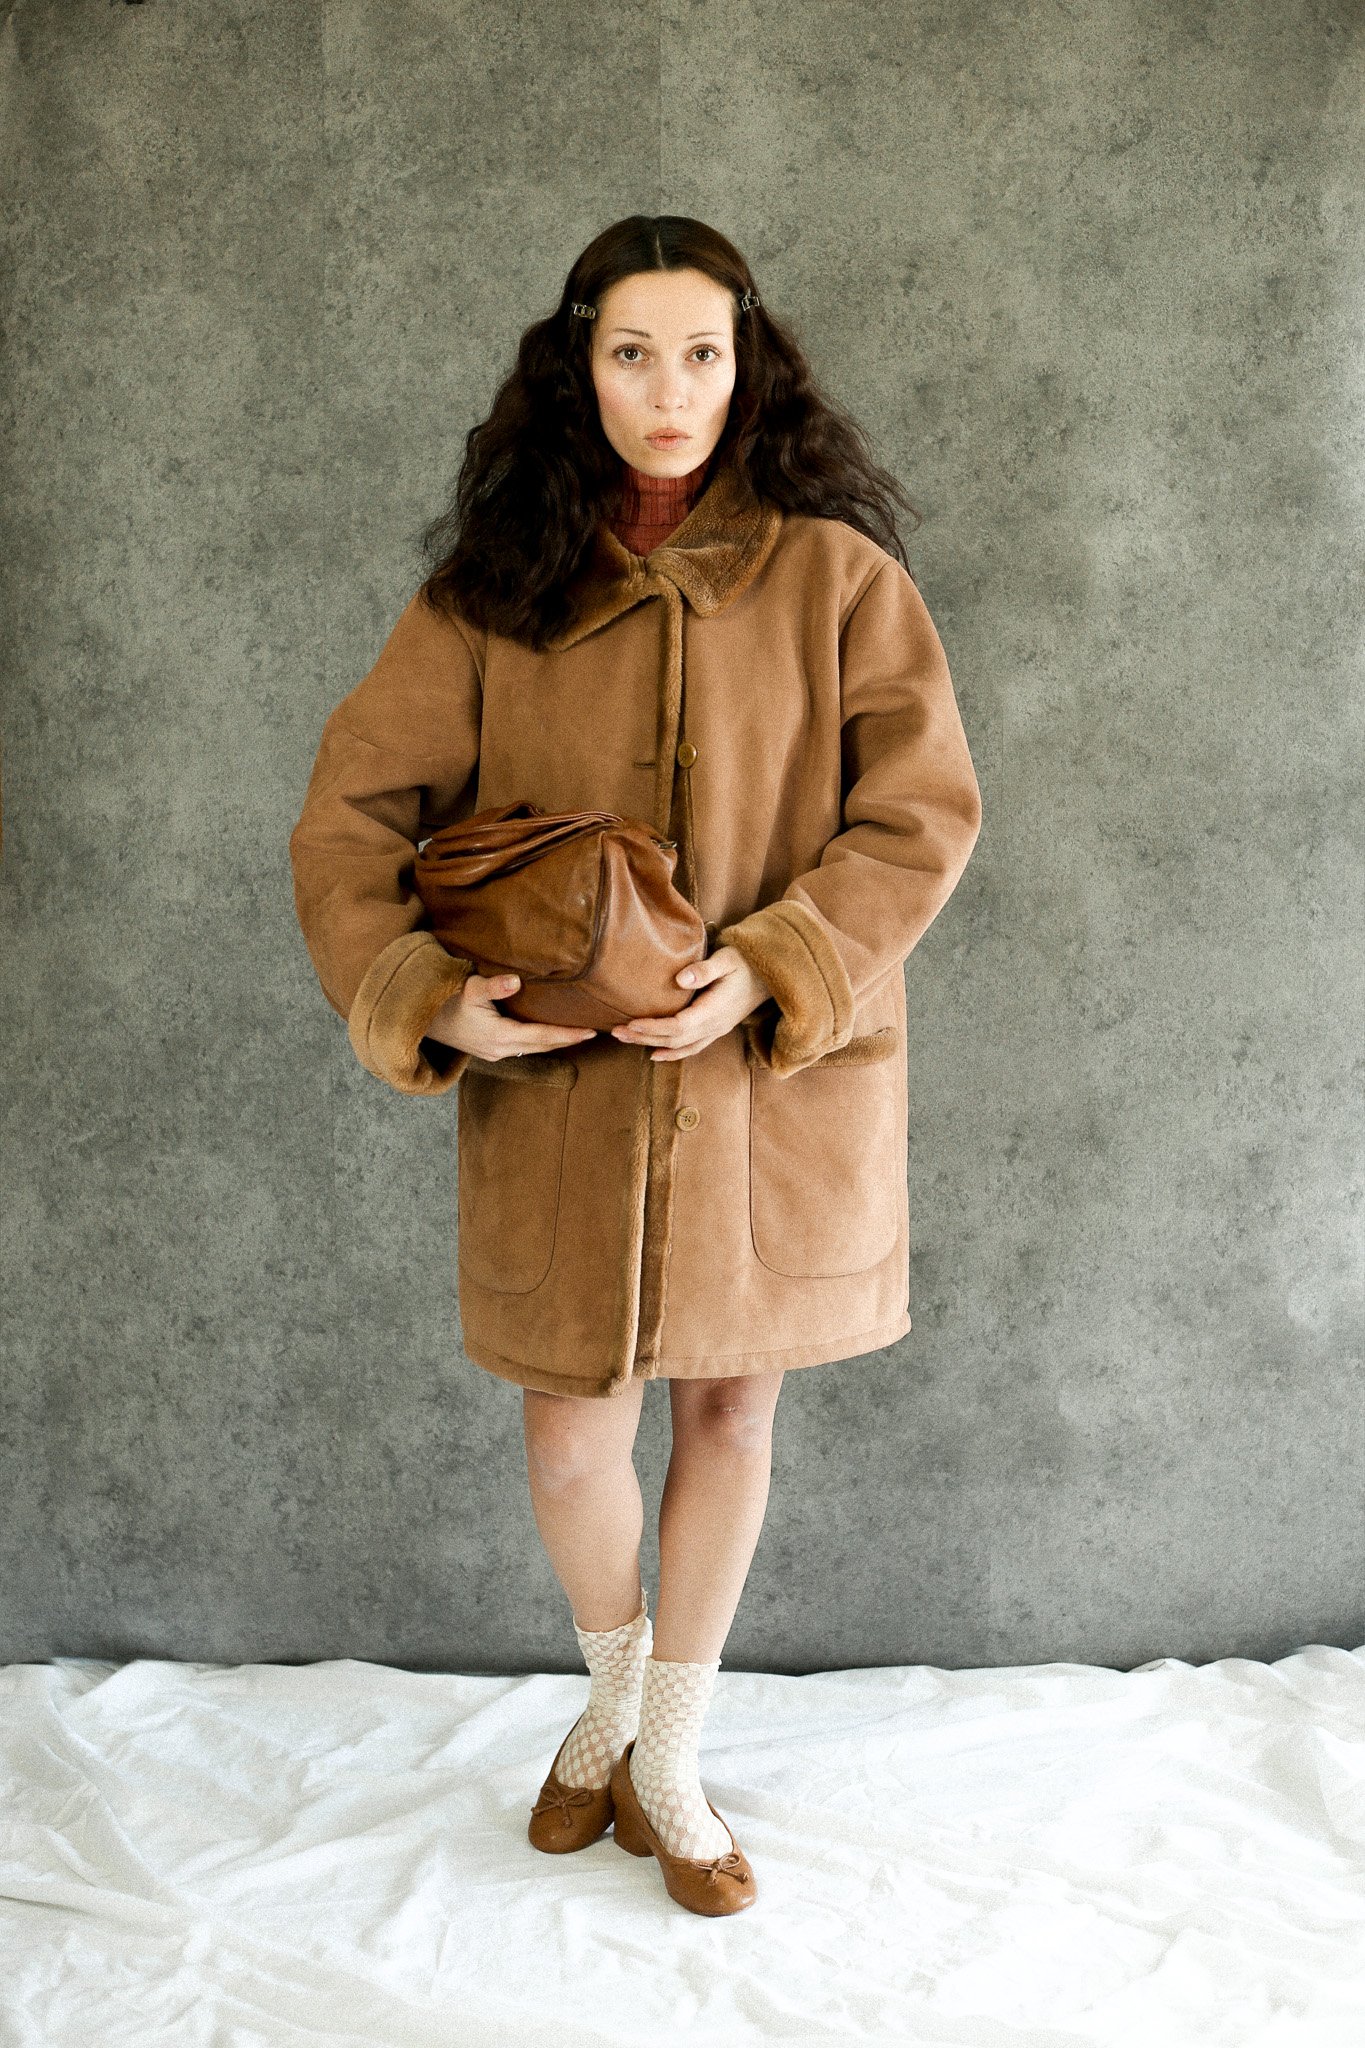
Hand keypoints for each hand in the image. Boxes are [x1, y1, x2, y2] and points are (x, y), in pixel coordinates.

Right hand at [425, 971, 597, 1060]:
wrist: (420, 1020)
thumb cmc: (445, 1000)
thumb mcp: (468, 988)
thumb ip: (492, 985)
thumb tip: (516, 980)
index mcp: (500, 1035)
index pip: (543, 1036)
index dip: (568, 1034)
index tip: (590, 1032)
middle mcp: (500, 1049)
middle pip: (543, 1046)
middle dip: (568, 1040)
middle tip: (594, 1033)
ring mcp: (495, 1053)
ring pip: (534, 1049)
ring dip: (555, 1042)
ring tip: (577, 1034)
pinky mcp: (490, 1050)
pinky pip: (523, 1048)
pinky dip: (540, 1042)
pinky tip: (548, 1035)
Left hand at [609, 945, 771, 1060]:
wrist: (772, 974)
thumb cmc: (748, 961)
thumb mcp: (728, 959)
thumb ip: (705, 969)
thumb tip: (681, 979)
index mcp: (715, 1010)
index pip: (679, 1025)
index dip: (654, 1027)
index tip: (631, 1023)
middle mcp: (715, 1026)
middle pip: (674, 1039)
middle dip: (644, 1037)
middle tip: (616, 1031)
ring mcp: (716, 1030)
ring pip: (680, 1046)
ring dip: (651, 1044)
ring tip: (624, 1039)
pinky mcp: (716, 1030)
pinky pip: (691, 1048)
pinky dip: (672, 1053)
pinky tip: (654, 1054)